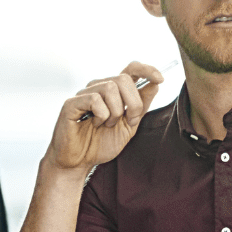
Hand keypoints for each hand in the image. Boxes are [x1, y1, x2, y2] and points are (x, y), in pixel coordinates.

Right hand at [42, 62, 164, 173]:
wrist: (79, 162)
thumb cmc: (100, 144)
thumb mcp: (129, 125)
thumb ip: (142, 105)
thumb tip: (155, 83)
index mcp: (114, 91)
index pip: (131, 69)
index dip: (146, 69)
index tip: (160, 79)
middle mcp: (99, 88)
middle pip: (123, 79)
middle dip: (133, 103)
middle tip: (128, 120)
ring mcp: (84, 93)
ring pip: (110, 88)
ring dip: (115, 112)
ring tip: (107, 124)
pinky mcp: (71, 103)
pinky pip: (95, 100)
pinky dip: (101, 116)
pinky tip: (95, 124)